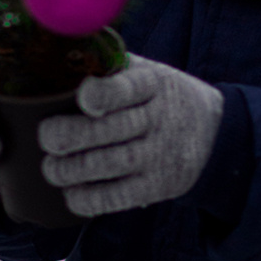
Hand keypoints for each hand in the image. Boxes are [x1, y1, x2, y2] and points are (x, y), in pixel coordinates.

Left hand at [38, 55, 223, 217]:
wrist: (213, 129)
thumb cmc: (158, 96)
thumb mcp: (145, 70)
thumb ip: (109, 67)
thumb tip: (54, 61)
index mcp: (154, 83)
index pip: (127, 88)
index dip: (103, 94)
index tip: (83, 98)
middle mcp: (161, 118)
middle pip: (112, 130)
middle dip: (70, 136)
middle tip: (47, 138)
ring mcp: (163, 154)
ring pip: (110, 164)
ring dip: (71, 170)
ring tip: (52, 168)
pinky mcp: (161, 185)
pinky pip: (119, 197)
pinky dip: (88, 199)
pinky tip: (72, 192)